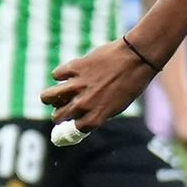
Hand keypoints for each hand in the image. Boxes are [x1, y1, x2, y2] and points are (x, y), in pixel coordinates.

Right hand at [40, 39, 161, 140]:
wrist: (138, 57)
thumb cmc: (133, 82)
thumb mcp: (119, 104)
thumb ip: (100, 111)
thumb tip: (82, 116)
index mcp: (98, 115)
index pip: (75, 128)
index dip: (72, 125)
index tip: (70, 122)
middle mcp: (85, 103)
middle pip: (58, 115)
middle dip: (58, 113)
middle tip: (61, 108)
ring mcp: (78, 85)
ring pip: (48, 96)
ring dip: (49, 97)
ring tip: (53, 95)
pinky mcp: (75, 67)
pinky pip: (57, 75)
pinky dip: (60, 74)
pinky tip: (68, 73)